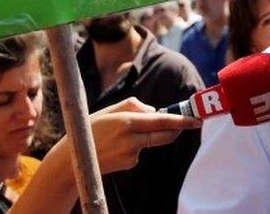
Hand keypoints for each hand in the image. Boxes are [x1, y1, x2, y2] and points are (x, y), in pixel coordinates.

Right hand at [86, 97, 201, 173]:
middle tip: (183, 124)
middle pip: (165, 136)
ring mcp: (132, 154)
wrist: (73, 160)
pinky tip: (116, 146)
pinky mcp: (130, 164)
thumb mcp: (108, 109)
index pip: (162, 121)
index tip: (196, 120)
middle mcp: (131, 139)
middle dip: (176, 130)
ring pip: (150, 142)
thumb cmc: (89, 129)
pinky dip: (135, 146)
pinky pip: (140, 152)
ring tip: (119, 134)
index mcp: (127, 121)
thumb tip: (154, 110)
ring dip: (146, 136)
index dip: (182, 121)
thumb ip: (133, 104)